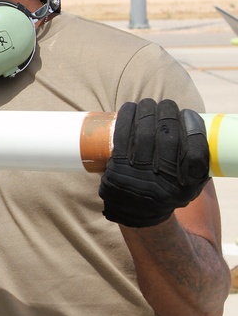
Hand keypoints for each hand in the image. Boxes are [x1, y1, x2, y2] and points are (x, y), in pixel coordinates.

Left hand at [99, 98, 209, 227]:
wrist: (136, 212)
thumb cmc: (167, 190)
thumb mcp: (189, 184)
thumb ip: (197, 163)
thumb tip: (196, 128)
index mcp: (185, 186)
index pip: (196, 153)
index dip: (194, 129)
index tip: (189, 114)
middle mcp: (163, 182)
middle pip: (169, 138)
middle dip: (168, 114)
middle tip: (167, 105)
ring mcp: (138, 175)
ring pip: (145, 133)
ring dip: (147, 111)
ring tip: (149, 104)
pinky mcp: (118, 168)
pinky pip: (122, 136)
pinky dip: (126, 118)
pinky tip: (131, 107)